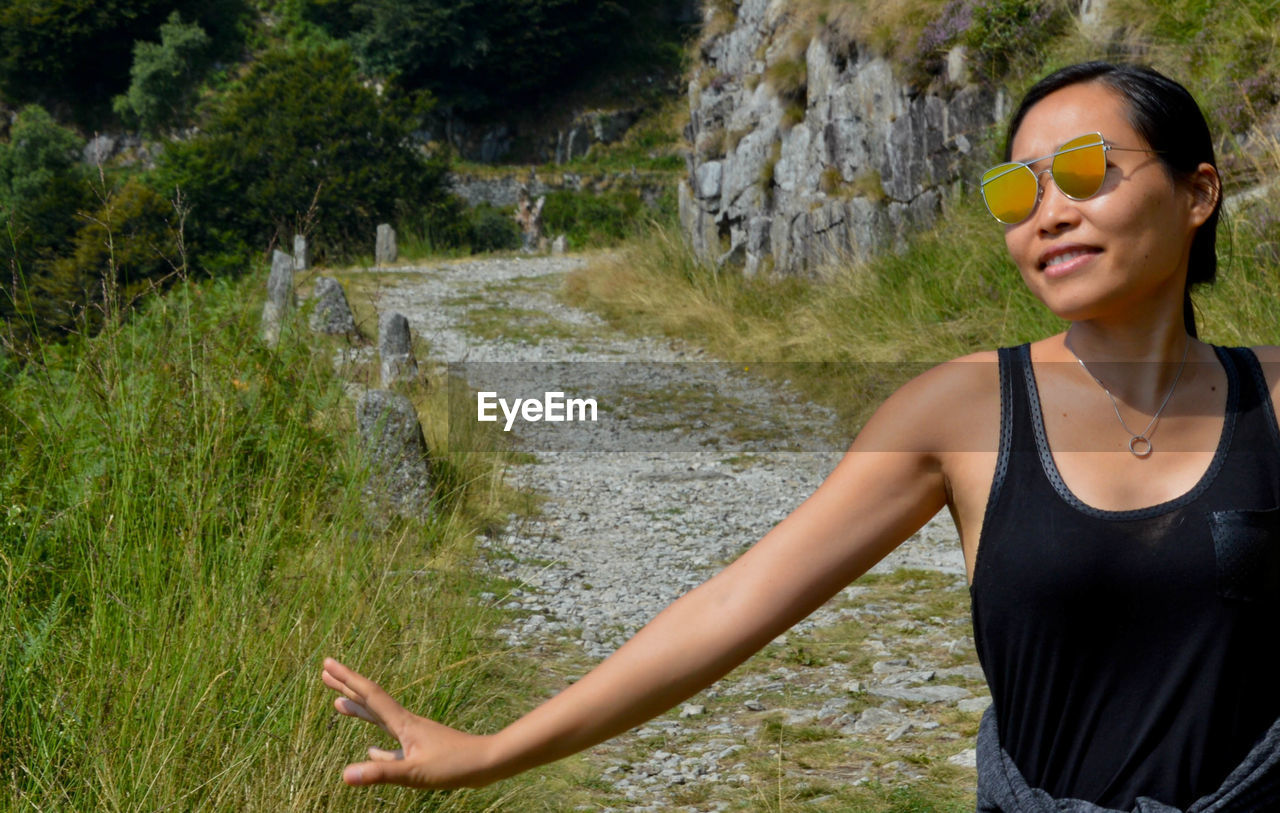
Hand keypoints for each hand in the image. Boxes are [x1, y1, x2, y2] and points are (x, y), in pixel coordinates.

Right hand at [321, 657, 497, 787]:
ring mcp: (413, 735)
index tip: (327, 663)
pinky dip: (377, 745)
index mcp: (403, 724)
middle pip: (371, 700)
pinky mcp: (420, 748)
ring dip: (358, 709)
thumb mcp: (414, 773)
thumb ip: (380, 772)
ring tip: (339, 703)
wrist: (486, 762)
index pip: (370, 696)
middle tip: (325, 674)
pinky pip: (391, 743)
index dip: (347, 679)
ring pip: (379, 718)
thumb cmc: (454, 766)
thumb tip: (345, 775)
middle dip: (347, 687)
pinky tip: (371, 748)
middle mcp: (406, 724)